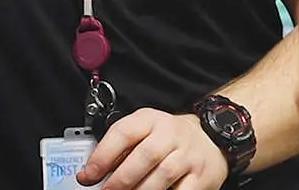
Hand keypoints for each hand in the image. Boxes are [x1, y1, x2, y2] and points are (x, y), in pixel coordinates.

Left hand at [77, 109, 227, 189]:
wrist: (212, 137)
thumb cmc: (170, 138)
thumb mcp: (146, 131)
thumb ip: (123, 147)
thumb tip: (94, 172)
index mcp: (150, 120)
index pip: (124, 132)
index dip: (103, 155)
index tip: (87, 176)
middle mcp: (170, 134)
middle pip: (144, 156)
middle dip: (121, 179)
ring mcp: (188, 155)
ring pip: (162, 175)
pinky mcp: (201, 176)